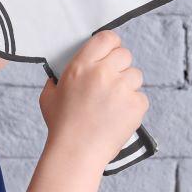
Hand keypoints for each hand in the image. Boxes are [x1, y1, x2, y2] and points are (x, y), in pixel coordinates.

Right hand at [38, 29, 148, 166]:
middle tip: (111, 82)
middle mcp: (103, 73)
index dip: (111, 44)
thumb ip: (57, 78)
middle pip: (125, 54)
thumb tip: (61, 72)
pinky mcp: (136, 105)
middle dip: (120, 66)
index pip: (107, 38)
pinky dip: (133, 106)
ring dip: (128, 86)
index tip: (110, 53)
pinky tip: (119, 116)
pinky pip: (141, 97)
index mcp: (81, 65)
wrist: (76, 153)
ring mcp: (121, 88)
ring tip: (114, 103)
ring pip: (136, 75)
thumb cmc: (61, 126)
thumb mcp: (49, 96)